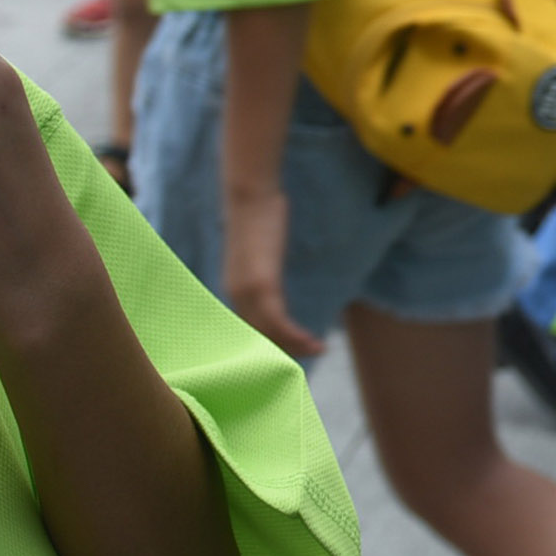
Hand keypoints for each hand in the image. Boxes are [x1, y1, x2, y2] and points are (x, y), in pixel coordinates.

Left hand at [217, 181, 323, 356]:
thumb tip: (273, 273)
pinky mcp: (262, 285)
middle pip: (259, 338)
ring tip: (320, 351)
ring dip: (295, 347)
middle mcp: (236, 295)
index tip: (293, 353)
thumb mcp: (259, 249)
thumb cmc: (257, 216)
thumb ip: (263, 267)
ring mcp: (247, 292)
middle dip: (284, 352)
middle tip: (308, 359)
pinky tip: (316, 342)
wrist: (250, 195)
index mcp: (235, 289)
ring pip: (269, 334)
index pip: (250, 329)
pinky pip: (279, 322)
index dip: (272, 344)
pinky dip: (297, 336)